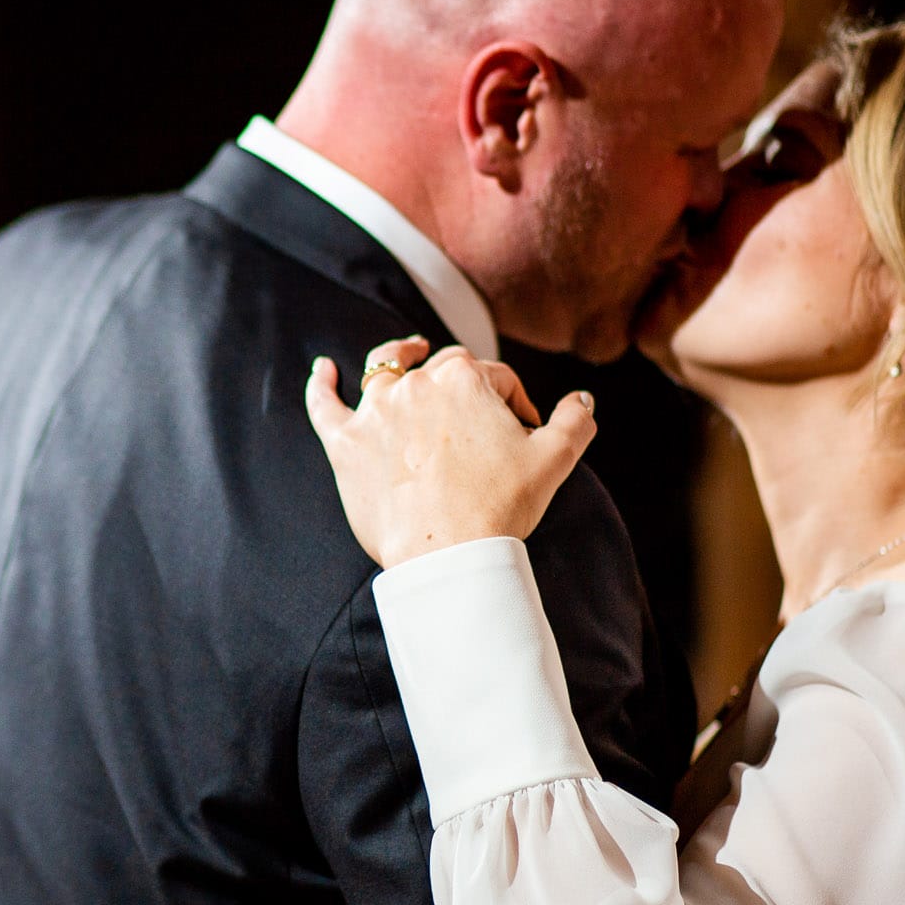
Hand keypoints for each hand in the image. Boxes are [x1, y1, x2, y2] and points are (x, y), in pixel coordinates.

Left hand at [304, 337, 597, 567]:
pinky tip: (322, 370)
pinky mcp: (345, 444)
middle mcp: (415, 384)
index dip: (514, 405)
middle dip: (465, 389)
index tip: (521, 437)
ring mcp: (375, 412)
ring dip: (397, 356)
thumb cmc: (500, 507)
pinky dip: (321, 385)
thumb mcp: (554, 460)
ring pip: (384, 371)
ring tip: (407, 351)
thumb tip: (583, 399)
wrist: (446, 554)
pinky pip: (325, 406)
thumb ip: (574, 421)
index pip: (495, 378)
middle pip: (442, 370)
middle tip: (478, 429)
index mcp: (465, 378)